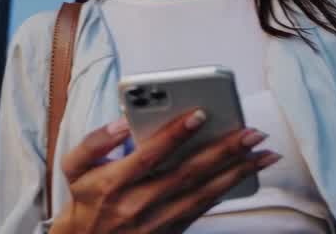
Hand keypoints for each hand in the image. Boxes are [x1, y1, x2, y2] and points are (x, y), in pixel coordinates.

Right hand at [51, 109, 279, 233]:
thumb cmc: (85, 199)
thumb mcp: (73, 166)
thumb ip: (94, 141)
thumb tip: (123, 122)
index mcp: (114, 183)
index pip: (150, 155)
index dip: (176, 134)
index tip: (200, 114)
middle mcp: (139, 204)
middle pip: (187, 174)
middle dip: (223, 152)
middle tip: (251, 132)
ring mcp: (159, 220)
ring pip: (203, 193)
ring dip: (237, 171)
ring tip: (262, 152)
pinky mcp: (173, 229)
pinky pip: (205, 208)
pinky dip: (228, 189)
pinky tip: (247, 173)